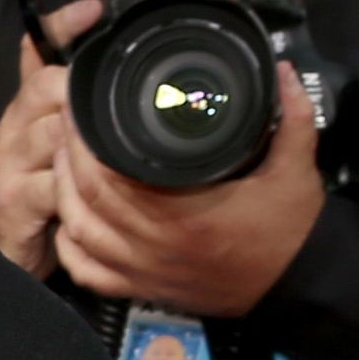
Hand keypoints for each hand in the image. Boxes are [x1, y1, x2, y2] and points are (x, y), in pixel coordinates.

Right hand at [0, 0, 101, 279]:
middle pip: (48, 87)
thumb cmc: (41, 194)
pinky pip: (53, 184)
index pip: (36, 51)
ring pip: (53, 133)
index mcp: (27, 107)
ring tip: (110, 155)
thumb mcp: (60, 143)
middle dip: (81, 94)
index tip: (92, 8)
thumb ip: (81, 106)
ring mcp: (10, 163)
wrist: (9, 251)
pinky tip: (94, 195)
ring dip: (85, 143)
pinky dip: (77, 188)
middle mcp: (14, 127)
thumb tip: (123, 71)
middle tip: (112, 111)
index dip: (62, 25)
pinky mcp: (13, 200)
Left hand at [56, 57, 329, 318]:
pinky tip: (68, 222)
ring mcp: (145, 270)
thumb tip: (280, 69)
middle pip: (87, 199)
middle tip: (66, 126)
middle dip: (68, 159)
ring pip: (80, 233)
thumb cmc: (292, 228)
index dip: (87, 142)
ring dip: (62, 196)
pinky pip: (89, 273)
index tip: (82, 111)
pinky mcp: (144, 289)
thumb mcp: (297, 168)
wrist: (298, 284)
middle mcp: (157, 244)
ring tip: (60, 161)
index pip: (112, 174)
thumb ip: (292, 116)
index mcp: (186, 213)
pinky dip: (70, 248)